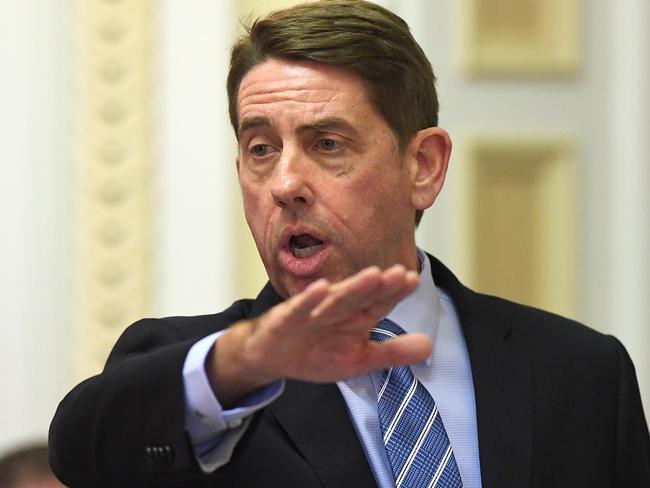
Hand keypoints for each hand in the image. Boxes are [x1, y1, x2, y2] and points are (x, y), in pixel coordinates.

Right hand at [209, 264, 431, 406]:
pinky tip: (322, 288)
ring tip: (373, 275)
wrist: (270, 356)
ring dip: (353, 287)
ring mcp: (311, 313)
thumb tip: (430, 346)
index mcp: (355, 318)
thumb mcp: (358, 359)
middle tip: (400, 272)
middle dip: (379, 286)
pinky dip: (309, 299)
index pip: (379, 303)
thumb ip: (392, 353)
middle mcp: (336, 310)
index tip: (413, 279)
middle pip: (361, 297)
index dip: (395, 293)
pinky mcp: (286, 320)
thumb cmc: (316, 353)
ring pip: (335, 300)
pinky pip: (298, 309)